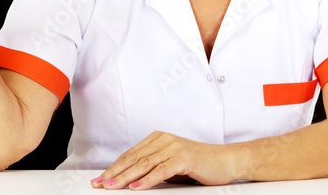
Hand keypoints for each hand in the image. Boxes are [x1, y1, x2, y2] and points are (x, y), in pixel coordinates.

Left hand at [91, 132, 238, 189]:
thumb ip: (153, 168)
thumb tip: (130, 180)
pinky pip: (161, 170)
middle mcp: (164, 140)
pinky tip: (135, 187)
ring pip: (143, 164)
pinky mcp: (184, 157)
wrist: (227, 161)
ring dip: (125, 177)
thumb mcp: (171, 165)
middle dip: (114, 173)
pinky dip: (146, 180)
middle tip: (99, 184)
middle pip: (133, 158)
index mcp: (158, 139)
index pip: (130, 155)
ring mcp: (173, 147)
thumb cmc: (199, 165)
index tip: (100, 179)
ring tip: (111, 187)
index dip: (113, 167)